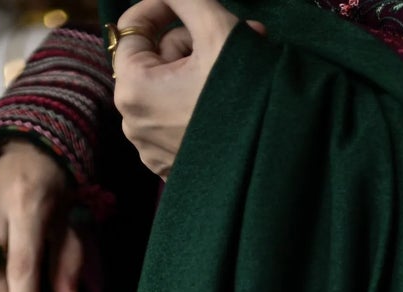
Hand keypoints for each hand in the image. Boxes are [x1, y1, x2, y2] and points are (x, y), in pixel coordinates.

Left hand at [112, 0, 261, 178]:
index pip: (132, 27)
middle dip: (194, 41)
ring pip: (169, 88)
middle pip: (156, 59)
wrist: (270, 163)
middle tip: (237, 32)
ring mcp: (151, 148)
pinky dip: (198, 101)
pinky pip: (176, 119)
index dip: (161, 7)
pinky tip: (231, 96)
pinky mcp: (170, 165)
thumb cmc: (242, 99)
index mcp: (132, 88)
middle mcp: (133, 122)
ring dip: (202, 68)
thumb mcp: (216, 30)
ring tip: (242, 66)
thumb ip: (186, 0)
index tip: (189, 3)